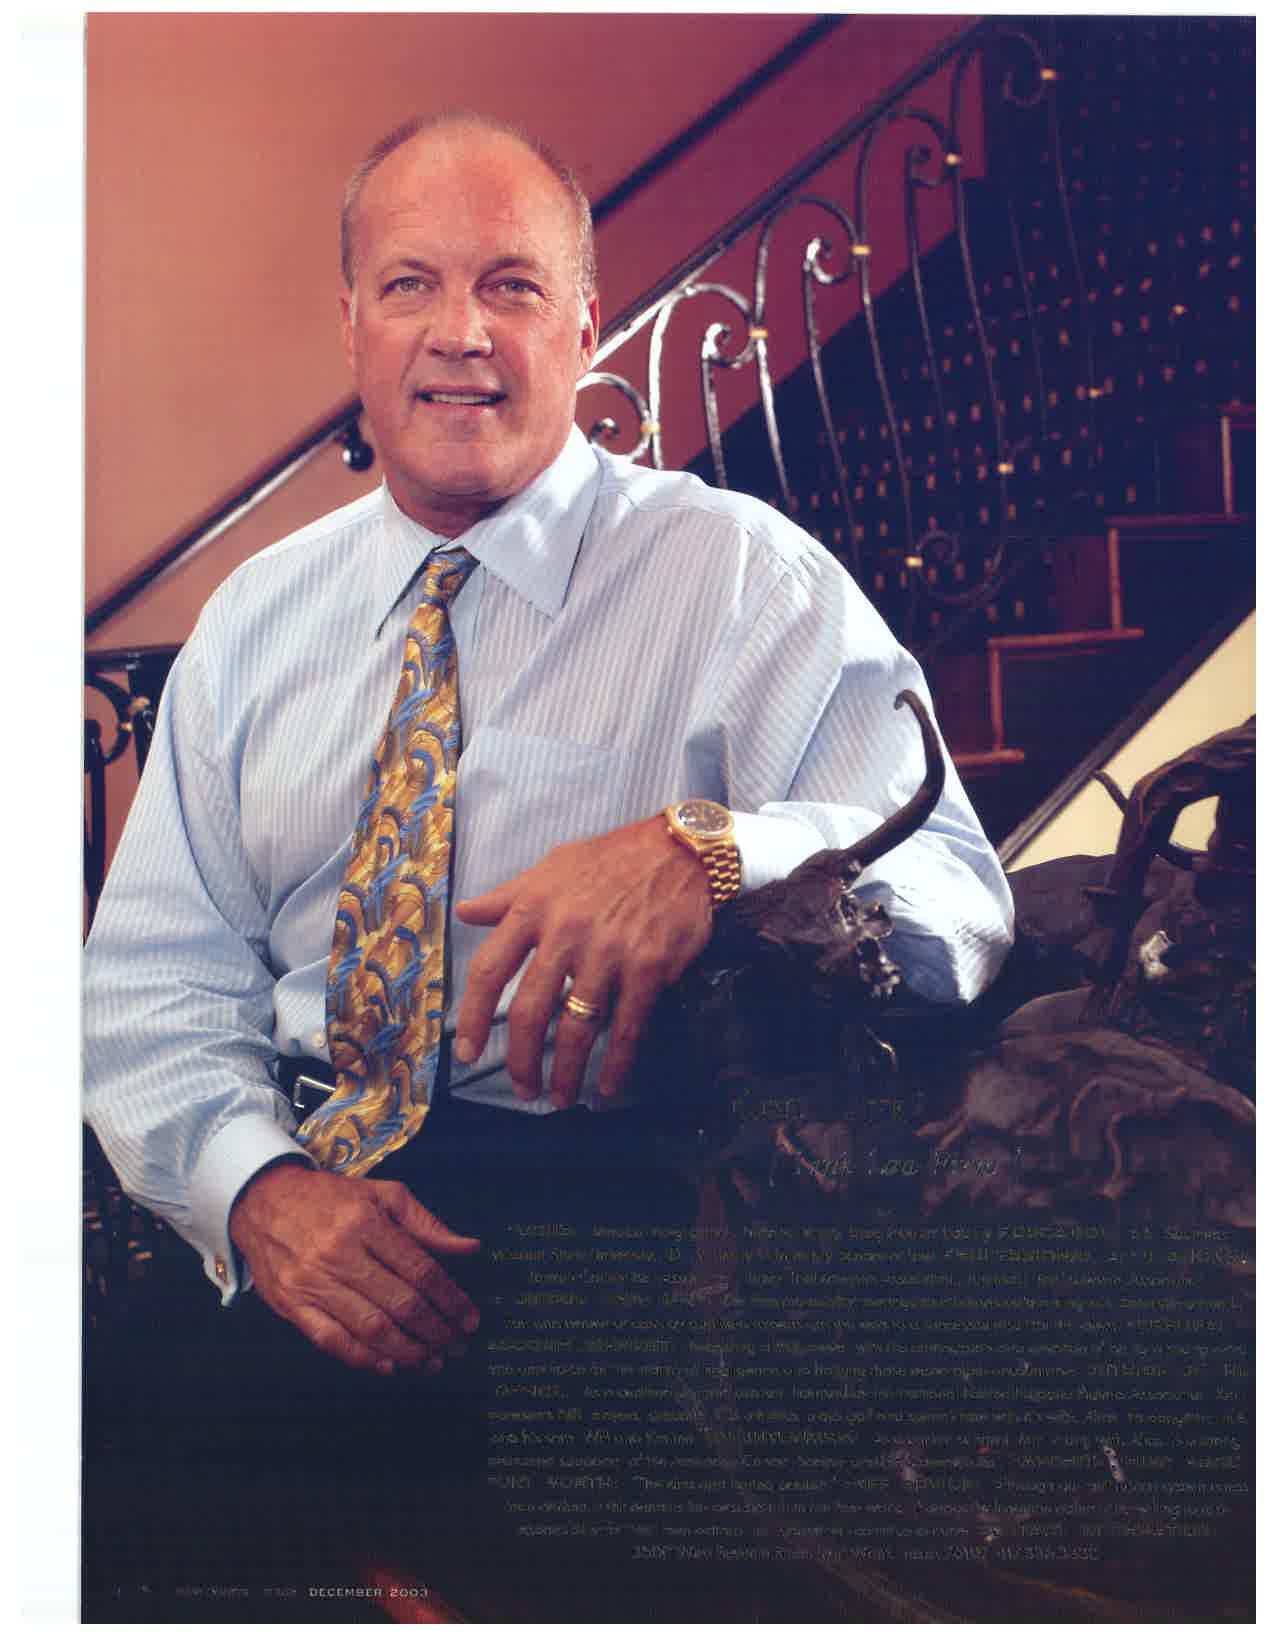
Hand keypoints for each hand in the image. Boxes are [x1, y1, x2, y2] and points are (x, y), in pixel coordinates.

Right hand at [228, 1160, 480, 1374]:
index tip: (469, 1318)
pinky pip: (331, 1341)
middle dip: (434, 1330)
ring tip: (429, 1360)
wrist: (262, 1199)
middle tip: (454, 1344)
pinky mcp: (291, 1304)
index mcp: (366, 1222)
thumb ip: (426, 1224)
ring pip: (369, 1328)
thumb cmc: (330, 1197)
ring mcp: (313, 1282)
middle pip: (399, 1303)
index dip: (450, 1299)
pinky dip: (362, 1359)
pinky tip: (387, 1366)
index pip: (420, 1269)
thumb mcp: (382, 1194)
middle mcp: (340, 1253)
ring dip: (406, 1351)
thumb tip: (470, 1248)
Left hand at [453, 814, 713, 1107]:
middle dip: (521, 1060)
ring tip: (560, 1097)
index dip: (473, 1016)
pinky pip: (627, 1026)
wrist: (679, 851)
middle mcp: (565, 933)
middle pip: (530, 1011)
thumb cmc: (611, 859)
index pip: (490, 970)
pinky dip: (615, 1063)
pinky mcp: (648, 967)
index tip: (467, 1051)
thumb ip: (507, 896)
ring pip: (576, 1027)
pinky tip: (606, 1086)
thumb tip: (465, 911)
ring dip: (565, 1071)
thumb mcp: (551, 867)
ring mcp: (608, 953)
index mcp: (534, 909)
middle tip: (523, 1089)